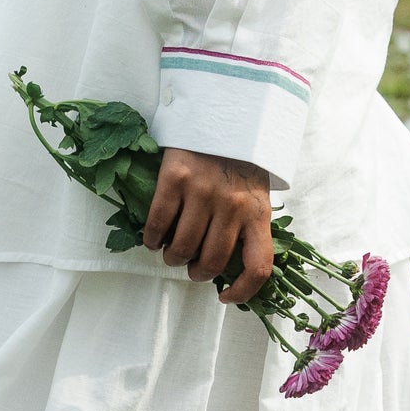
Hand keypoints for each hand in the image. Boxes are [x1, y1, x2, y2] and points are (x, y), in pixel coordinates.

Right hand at [143, 149, 273, 304]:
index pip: (258, 266)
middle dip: (197, 273)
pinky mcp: (175, 178)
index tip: (226, 297)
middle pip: (212, 262)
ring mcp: (203, 192)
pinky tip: (152, 239)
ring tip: (171, 253)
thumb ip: (248, 224)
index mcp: (258, 212)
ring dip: (172, 258)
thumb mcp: (257, 192)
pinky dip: (151, 238)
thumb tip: (231, 265)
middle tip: (191, 268)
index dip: (243, 292)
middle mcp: (232, 206)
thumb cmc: (240, 159)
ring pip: (181, 247)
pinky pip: (158, 222)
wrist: (223, 112)